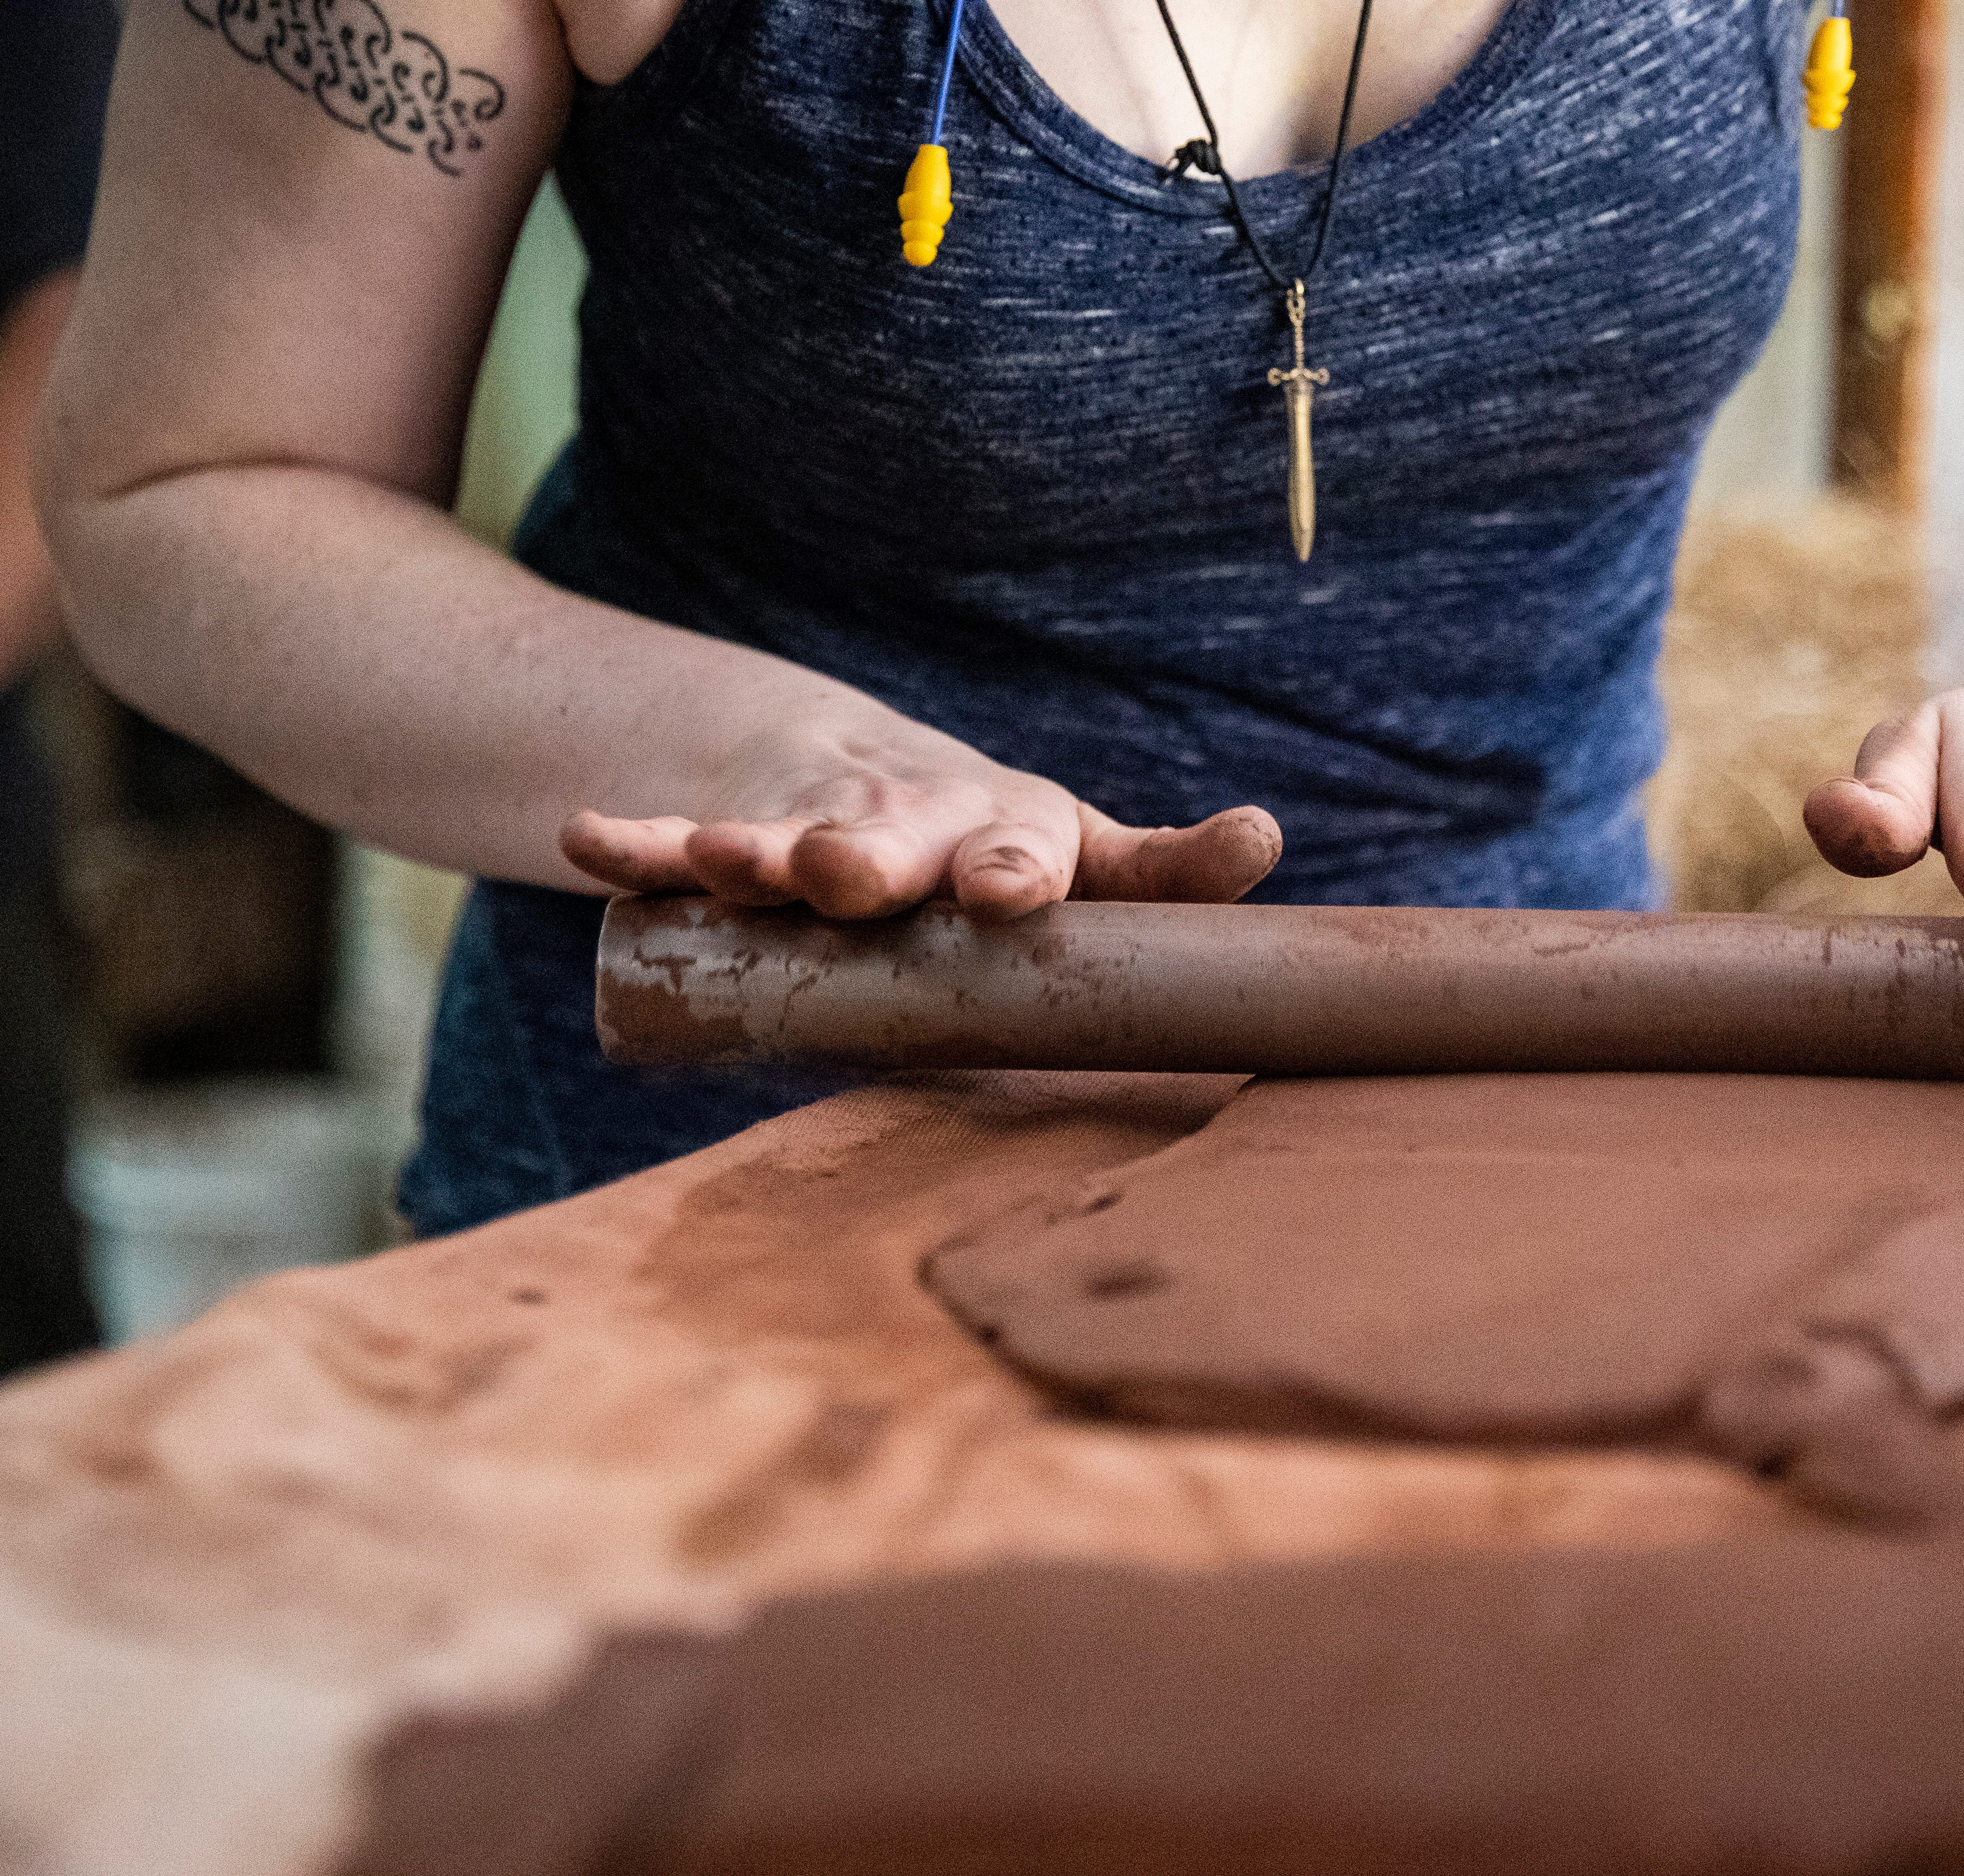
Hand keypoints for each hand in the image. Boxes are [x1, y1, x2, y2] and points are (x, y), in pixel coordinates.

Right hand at [560, 726, 1281, 919]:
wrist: (859, 782)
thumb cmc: (996, 849)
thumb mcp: (1093, 862)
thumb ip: (1167, 874)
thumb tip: (1260, 836)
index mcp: (1016, 834)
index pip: (1038, 847)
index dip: (1027, 869)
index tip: (1015, 892)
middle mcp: (920, 825)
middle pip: (899, 843)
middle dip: (878, 860)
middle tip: (853, 879)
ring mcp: (819, 830)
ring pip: (785, 844)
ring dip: (756, 852)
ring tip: (725, 862)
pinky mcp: (736, 833)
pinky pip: (680, 844)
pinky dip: (641, 845)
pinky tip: (591, 841)